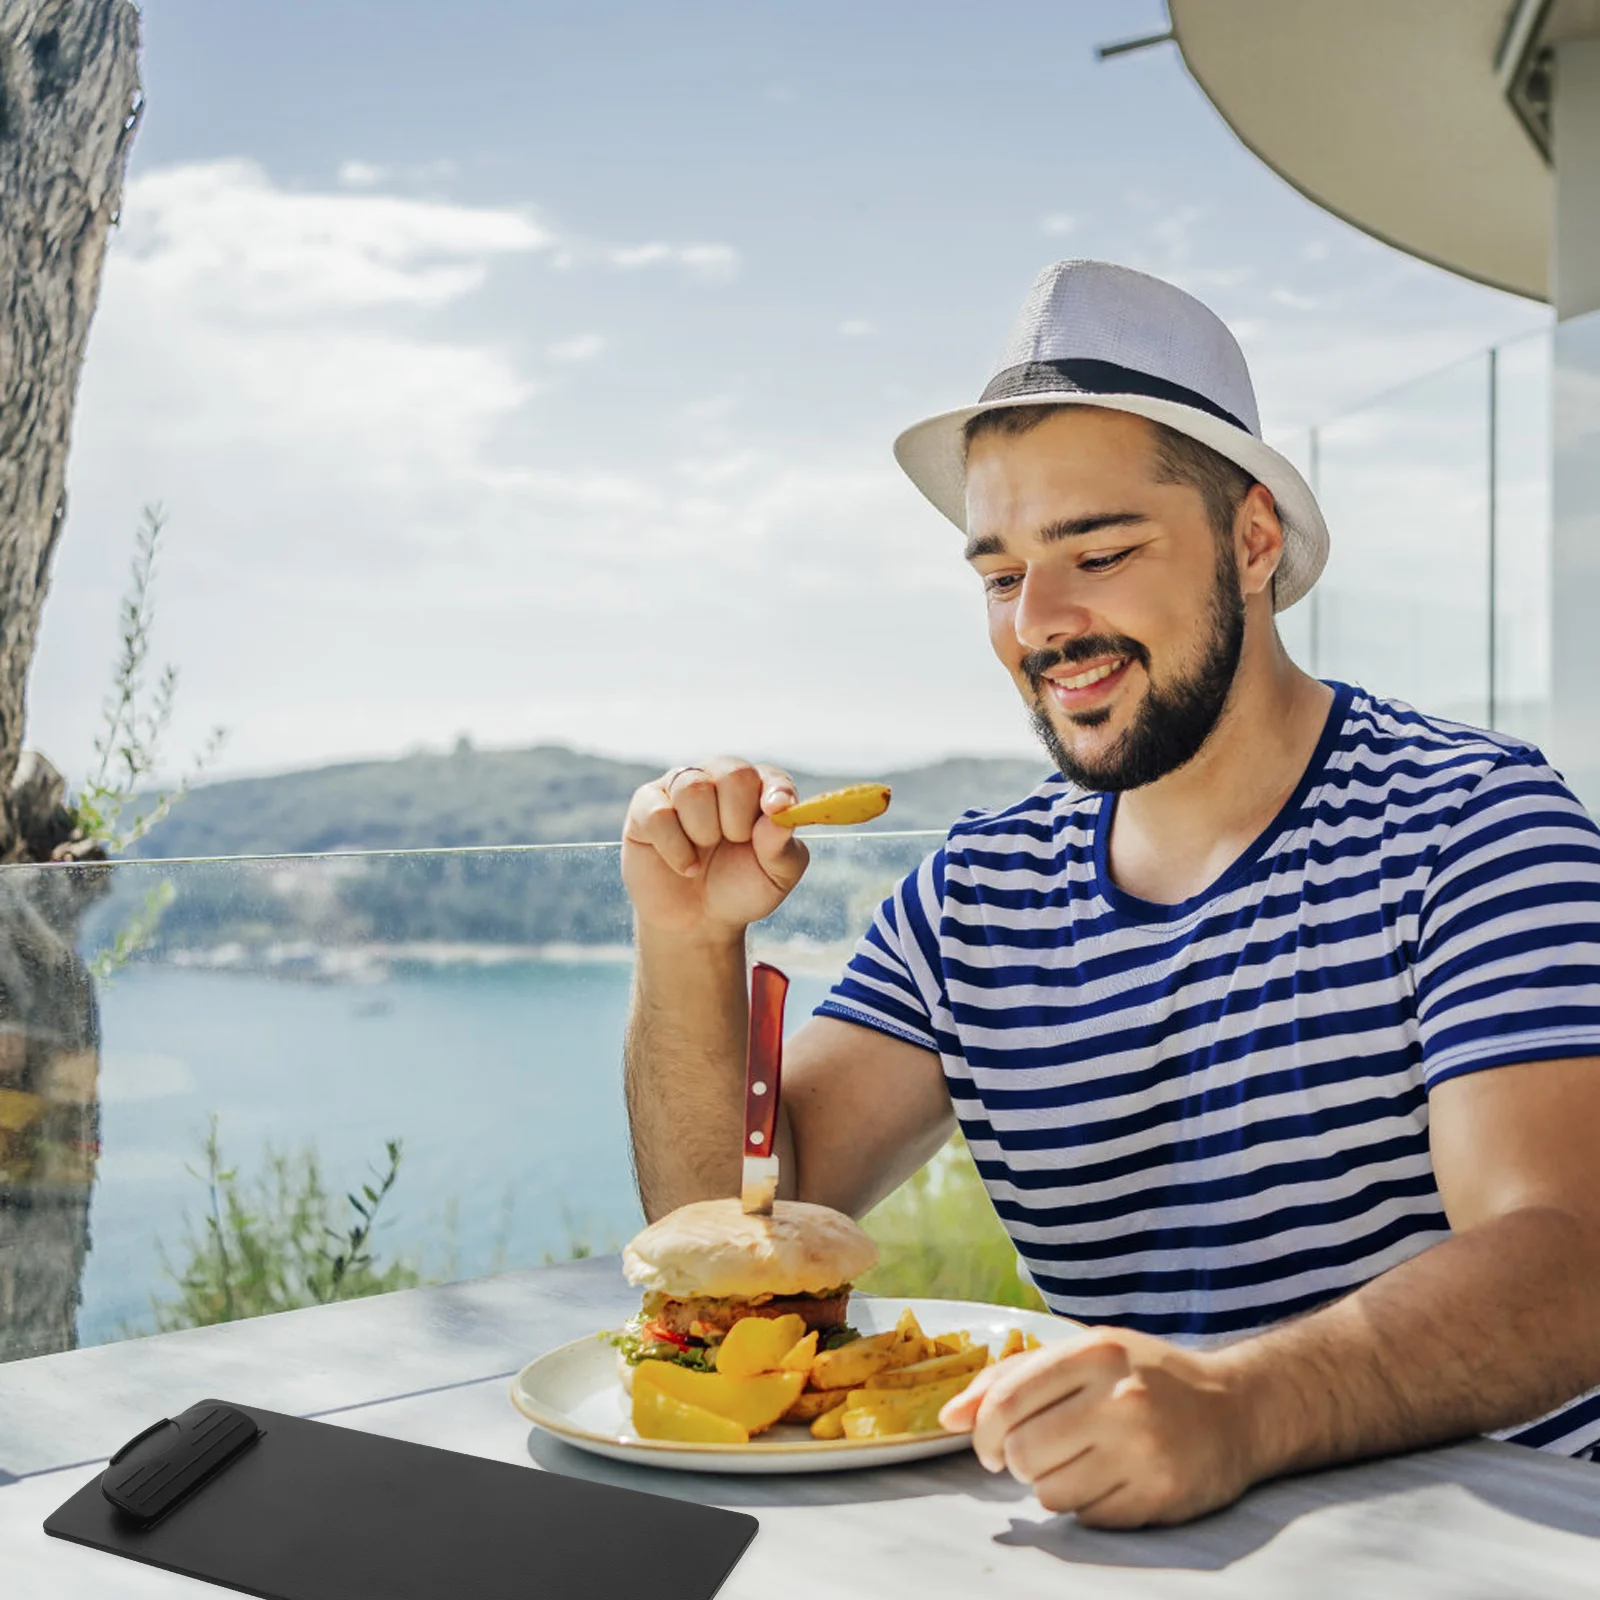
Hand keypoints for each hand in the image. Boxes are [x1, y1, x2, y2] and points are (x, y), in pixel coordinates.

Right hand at [622, 758, 808, 938]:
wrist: (697, 921)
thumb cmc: (739, 889)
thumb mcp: (774, 878)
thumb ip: (782, 847)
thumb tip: (780, 812)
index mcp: (758, 791)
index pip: (772, 776)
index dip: (776, 791)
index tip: (774, 811)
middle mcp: (720, 779)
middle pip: (734, 772)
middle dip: (737, 818)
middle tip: (733, 843)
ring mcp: (680, 788)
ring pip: (693, 788)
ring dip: (704, 832)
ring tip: (705, 855)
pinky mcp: (646, 806)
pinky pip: (659, 813)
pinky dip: (675, 848)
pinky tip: (684, 865)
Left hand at [938, 1327, 1257, 1527]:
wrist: (1237, 1408)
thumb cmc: (1144, 1376)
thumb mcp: (1083, 1353)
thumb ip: (1011, 1378)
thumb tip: (946, 1418)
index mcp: (1096, 1352)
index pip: (1006, 1401)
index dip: (984, 1432)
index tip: (989, 1444)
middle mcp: (1121, 1399)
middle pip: (1023, 1453)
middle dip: (1016, 1462)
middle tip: (1035, 1454)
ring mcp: (1145, 1451)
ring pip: (1050, 1493)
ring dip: (1050, 1484)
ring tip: (1079, 1462)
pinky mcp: (1161, 1498)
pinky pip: (1087, 1518)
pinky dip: (1085, 1505)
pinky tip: (1110, 1479)